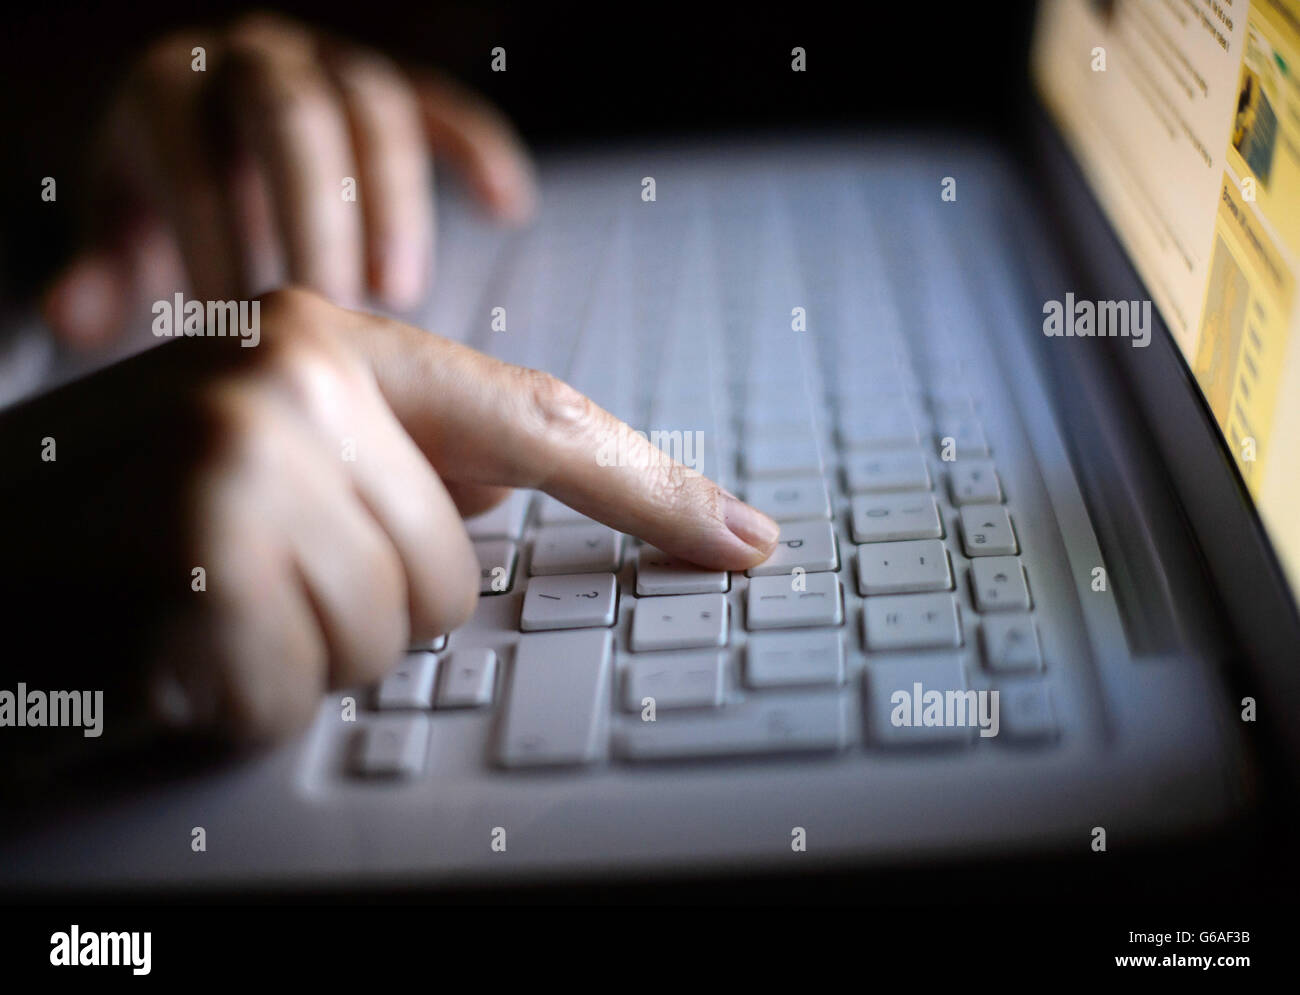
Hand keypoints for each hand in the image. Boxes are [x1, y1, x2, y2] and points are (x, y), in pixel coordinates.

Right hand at [0, 289, 778, 745]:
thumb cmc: (120, 500)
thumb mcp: (265, 443)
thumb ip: (398, 455)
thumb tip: (512, 491)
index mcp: (327, 340)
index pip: (540, 423)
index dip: (653, 490)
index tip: (741, 539)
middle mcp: (292, 379)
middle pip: (452, 576)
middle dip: (359, 606)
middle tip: (249, 572)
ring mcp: (240, 462)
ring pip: (387, 638)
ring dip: (296, 649)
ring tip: (202, 598)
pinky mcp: (194, 562)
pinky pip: (299, 688)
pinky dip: (237, 694)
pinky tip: (168, 642)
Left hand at [42, 12, 535, 347]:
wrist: (208, 121)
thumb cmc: (167, 187)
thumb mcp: (120, 222)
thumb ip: (99, 271)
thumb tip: (74, 320)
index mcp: (172, 85)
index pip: (195, 157)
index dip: (216, 240)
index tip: (238, 328)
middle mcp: (253, 57)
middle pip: (292, 118)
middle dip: (314, 218)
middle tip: (333, 311)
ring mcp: (329, 62)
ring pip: (374, 108)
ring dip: (393, 201)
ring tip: (398, 294)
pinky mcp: (394, 83)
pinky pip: (443, 105)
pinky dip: (479, 151)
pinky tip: (508, 209)